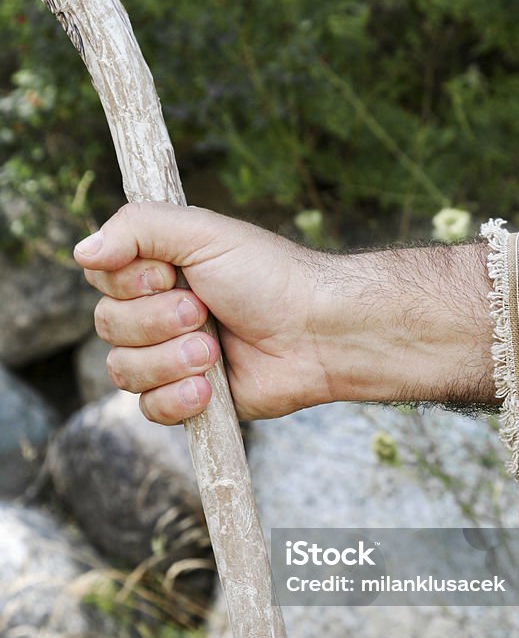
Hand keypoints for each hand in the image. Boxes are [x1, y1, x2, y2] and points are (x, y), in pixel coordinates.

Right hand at [73, 202, 494, 422]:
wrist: (318, 332)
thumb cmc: (269, 276)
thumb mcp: (202, 232)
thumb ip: (137, 227)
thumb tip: (81, 251)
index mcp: (157, 270)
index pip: (101, 278)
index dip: (130, 283)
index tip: (171, 275)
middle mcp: (158, 313)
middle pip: (107, 326)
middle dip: (157, 322)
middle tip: (205, 313)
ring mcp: (171, 359)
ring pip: (123, 371)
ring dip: (170, 361)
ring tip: (215, 352)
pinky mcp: (190, 400)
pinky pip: (149, 410)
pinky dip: (177, 399)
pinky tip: (211, 388)